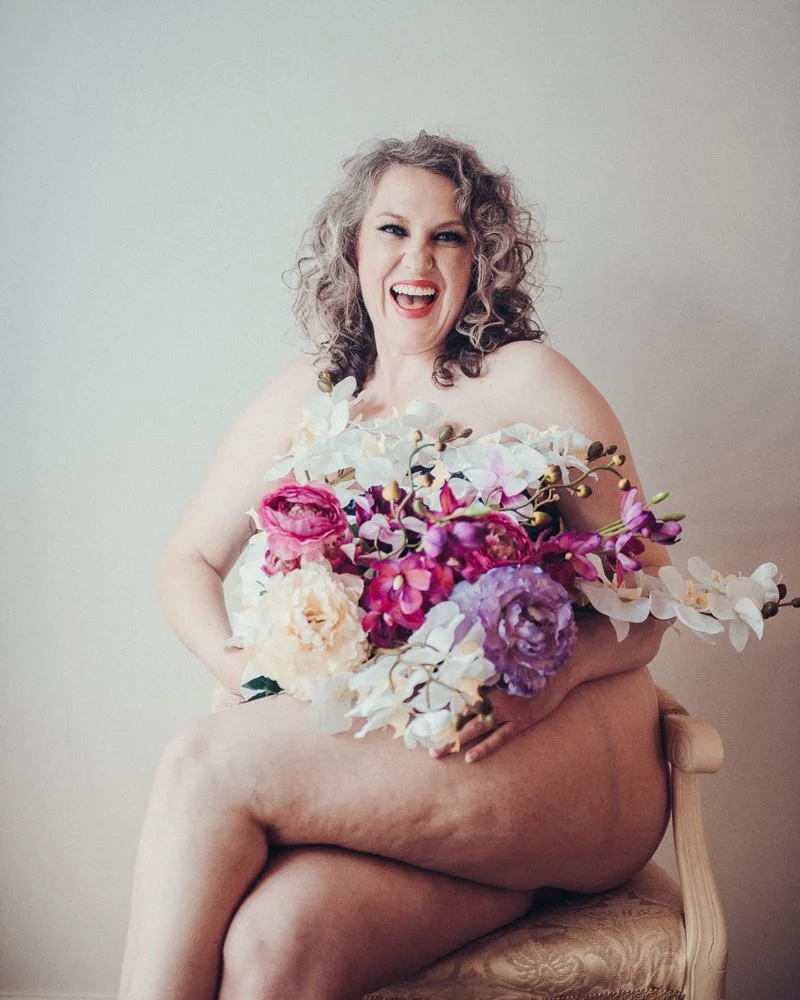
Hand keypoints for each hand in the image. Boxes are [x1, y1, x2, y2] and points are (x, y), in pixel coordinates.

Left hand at [432, 667, 576, 763]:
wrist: (560, 671)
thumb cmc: (528, 665)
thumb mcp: (505, 663)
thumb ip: (482, 667)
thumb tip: (456, 663)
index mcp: (487, 679)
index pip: (455, 690)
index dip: (437, 699)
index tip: (416, 707)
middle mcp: (495, 695)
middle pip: (460, 711)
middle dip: (440, 724)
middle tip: (419, 736)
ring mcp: (509, 710)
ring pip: (476, 727)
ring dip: (455, 740)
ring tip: (437, 752)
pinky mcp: (521, 722)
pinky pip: (499, 738)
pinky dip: (484, 748)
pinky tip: (469, 758)